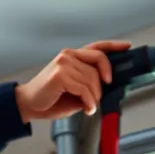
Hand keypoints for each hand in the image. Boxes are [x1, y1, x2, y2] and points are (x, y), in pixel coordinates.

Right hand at [15, 41, 132, 121]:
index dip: (114, 46)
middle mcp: (68, 55)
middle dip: (102, 86)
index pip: (97, 47)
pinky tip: (86, 108)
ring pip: (92, 79)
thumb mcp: (74, 89)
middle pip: (99, 64)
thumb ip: (88, 83)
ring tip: (89, 106)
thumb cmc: (48, 98)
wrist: (27, 105)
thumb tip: (106, 87)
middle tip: (98, 98)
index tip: (127, 48)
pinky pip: (84, 88)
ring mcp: (63, 63)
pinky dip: (89, 101)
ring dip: (94, 97)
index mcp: (72, 56)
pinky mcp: (59, 75)